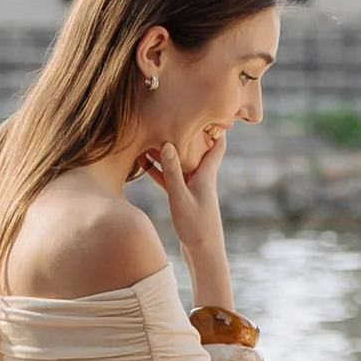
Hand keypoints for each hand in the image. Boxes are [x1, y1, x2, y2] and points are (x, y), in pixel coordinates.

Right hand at [140, 122, 229, 296]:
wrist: (204, 255)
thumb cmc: (196, 228)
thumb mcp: (180, 198)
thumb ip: (172, 173)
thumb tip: (169, 144)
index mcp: (206, 174)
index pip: (217, 142)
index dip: (214, 124)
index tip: (207, 105)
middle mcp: (202, 178)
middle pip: (196, 148)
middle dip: (186, 131)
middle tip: (172, 112)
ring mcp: (192, 188)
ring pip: (180, 162)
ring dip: (168, 150)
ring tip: (151, 133)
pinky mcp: (183, 198)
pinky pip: (170, 178)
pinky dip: (159, 169)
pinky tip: (144, 162)